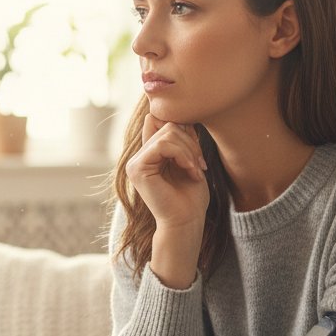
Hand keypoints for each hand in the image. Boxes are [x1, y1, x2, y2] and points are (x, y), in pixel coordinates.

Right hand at [127, 115, 209, 286]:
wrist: (187, 222)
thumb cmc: (190, 196)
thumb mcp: (189, 159)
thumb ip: (179, 138)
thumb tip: (179, 114)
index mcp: (147, 153)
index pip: (161, 120)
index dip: (184, 128)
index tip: (196, 152)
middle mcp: (137, 156)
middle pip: (167, 123)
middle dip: (190, 141)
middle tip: (201, 165)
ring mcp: (134, 162)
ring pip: (168, 133)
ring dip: (190, 150)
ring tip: (197, 170)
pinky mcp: (137, 168)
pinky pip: (163, 144)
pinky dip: (183, 155)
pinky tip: (191, 172)